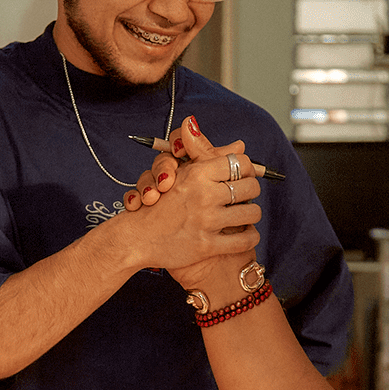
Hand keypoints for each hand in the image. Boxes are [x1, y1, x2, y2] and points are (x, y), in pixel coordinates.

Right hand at [116, 116, 262, 281]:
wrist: (136, 239)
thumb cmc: (158, 205)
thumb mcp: (180, 173)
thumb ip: (207, 155)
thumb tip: (239, 144)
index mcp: (197, 173)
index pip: (239, 162)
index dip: (246, 168)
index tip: (244, 175)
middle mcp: (203, 195)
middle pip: (250, 186)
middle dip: (251, 190)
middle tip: (247, 195)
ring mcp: (206, 221)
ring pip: (252, 213)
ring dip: (252, 214)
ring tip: (247, 215)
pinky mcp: (206, 245)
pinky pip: (244, 240)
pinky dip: (250, 237)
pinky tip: (246, 234)